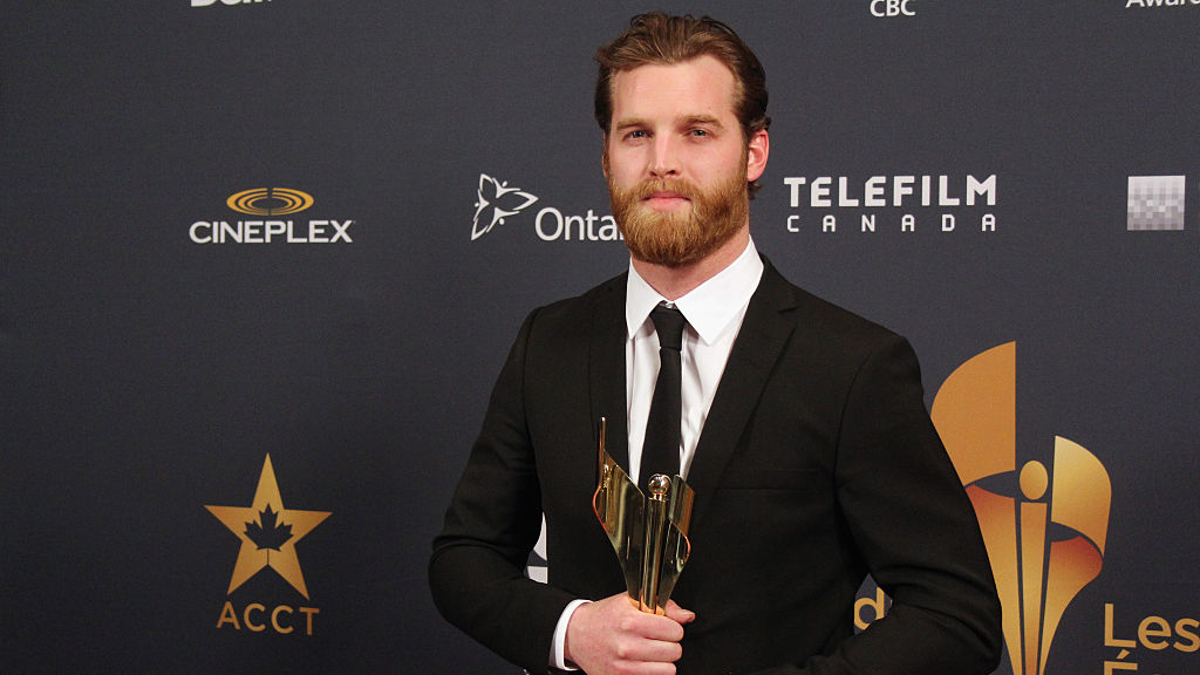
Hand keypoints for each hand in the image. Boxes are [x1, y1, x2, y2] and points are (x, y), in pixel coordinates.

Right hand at [564, 592, 694, 673]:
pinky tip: (643, 663)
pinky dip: (653, 672)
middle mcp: (627, 645)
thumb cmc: (606, 617)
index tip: (664, 626)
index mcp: (630, 620)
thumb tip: (687, 616)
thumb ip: (663, 606)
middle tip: (657, 639)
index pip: (675, 630)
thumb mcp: (631, 602)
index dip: (672, 627)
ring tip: (651, 652)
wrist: (577, 635)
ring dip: (663, 661)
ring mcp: (624, 666)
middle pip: (674, 651)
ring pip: (669, 670)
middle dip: (669, 644)